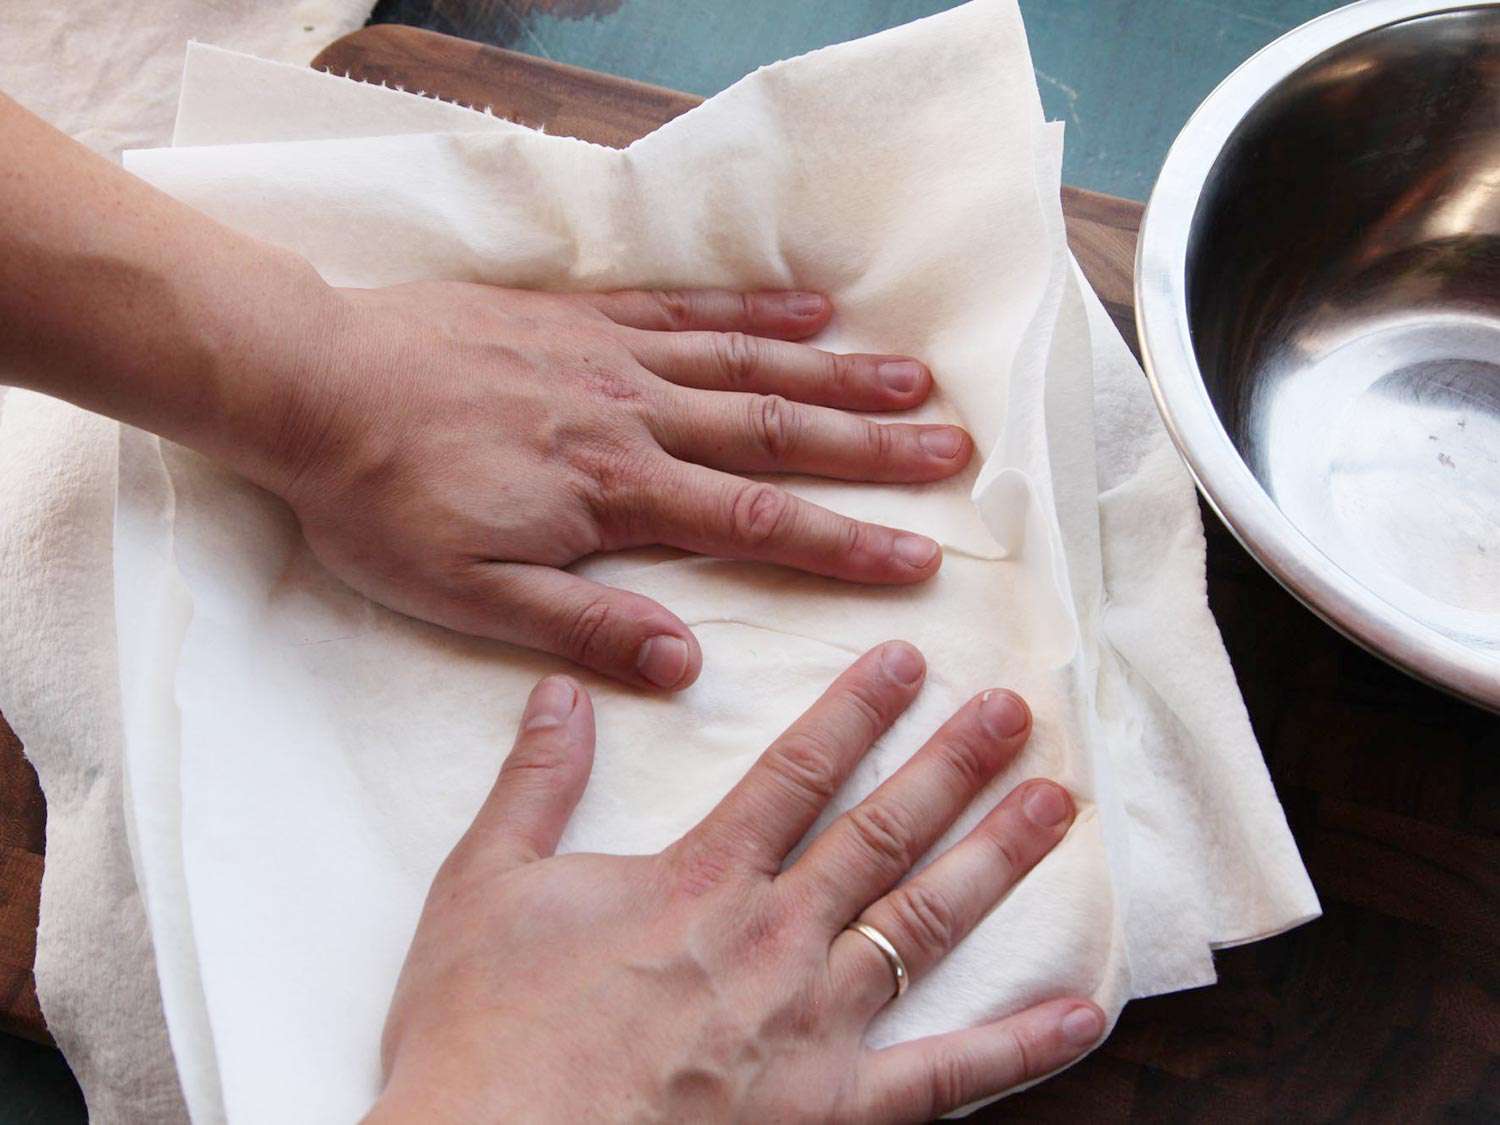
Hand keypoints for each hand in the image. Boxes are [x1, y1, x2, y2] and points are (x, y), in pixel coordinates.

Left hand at [273, 284, 973, 690]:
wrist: (312, 385)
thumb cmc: (383, 501)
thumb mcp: (469, 597)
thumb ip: (584, 628)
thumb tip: (685, 662)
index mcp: (616, 496)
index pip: (757, 524)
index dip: (845, 543)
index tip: (920, 557)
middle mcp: (636, 419)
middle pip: (777, 434)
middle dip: (872, 450)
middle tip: (955, 453)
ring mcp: (614, 358)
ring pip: (748, 365)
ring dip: (837, 376)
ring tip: (916, 380)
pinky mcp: (584, 316)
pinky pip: (686, 308)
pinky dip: (755, 309)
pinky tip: (812, 311)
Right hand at [368, 643, 1102, 1123]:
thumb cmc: (483, 1035)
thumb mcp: (484, 886)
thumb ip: (535, 783)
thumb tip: (564, 690)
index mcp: (699, 880)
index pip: (798, 770)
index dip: (858, 708)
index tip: (907, 661)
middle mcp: (773, 939)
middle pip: (883, 831)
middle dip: (954, 763)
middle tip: (1016, 711)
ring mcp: (812, 1027)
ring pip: (925, 923)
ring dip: (997, 859)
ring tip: (1057, 806)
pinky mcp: (830, 1112)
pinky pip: (944, 1078)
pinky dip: (1019, 1048)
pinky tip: (1082, 1013)